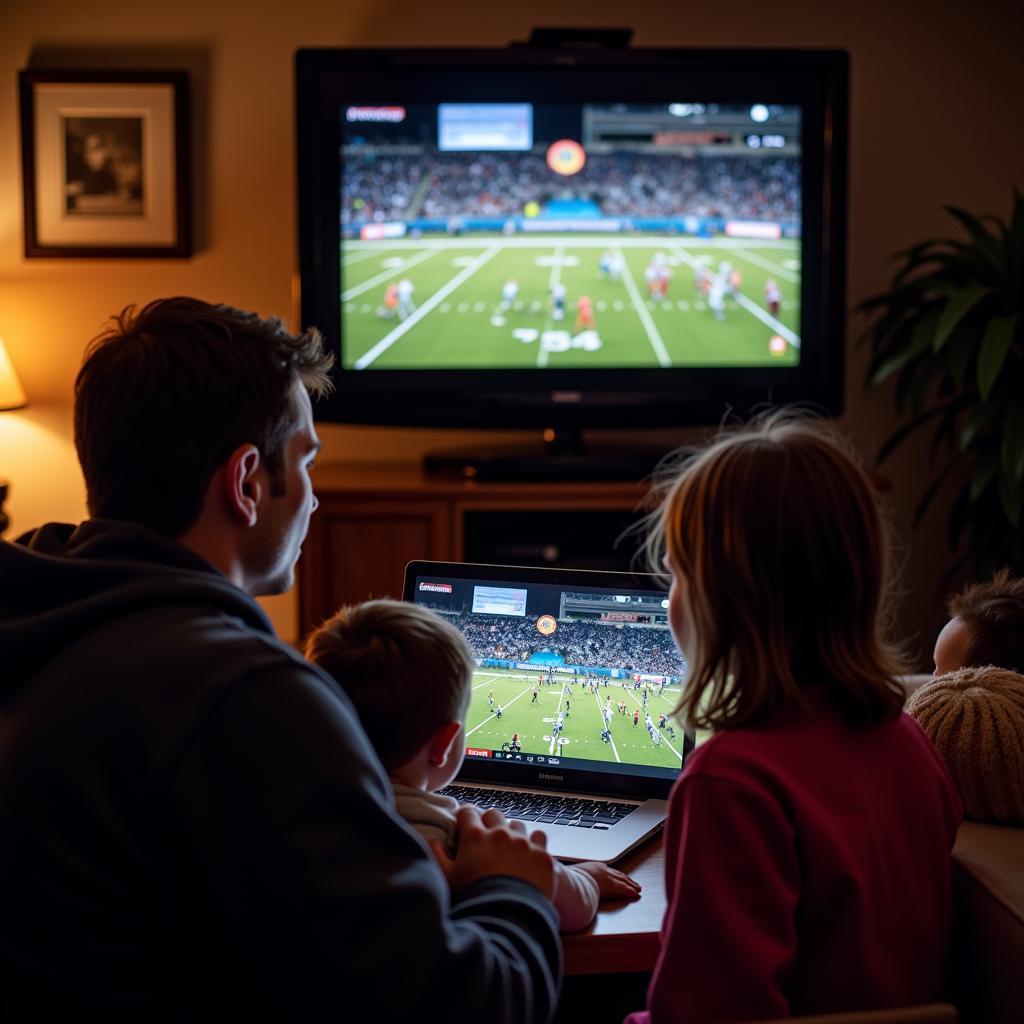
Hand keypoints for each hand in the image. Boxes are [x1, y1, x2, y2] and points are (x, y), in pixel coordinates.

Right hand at [433, 805, 554, 900]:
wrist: (507, 918)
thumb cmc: (474, 899)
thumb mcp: (448, 879)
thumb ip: (438, 857)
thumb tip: (433, 842)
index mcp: (475, 837)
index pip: (468, 812)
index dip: (466, 818)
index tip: (466, 826)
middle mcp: (500, 834)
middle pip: (493, 815)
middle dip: (489, 823)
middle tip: (487, 841)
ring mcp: (523, 843)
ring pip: (517, 825)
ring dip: (513, 834)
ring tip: (510, 851)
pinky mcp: (542, 854)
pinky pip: (540, 838)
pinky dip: (535, 845)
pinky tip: (531, 856)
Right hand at [574, 861, 641, 900]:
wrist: (570, 879)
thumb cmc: (569, 879)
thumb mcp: (573, 876)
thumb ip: (577, 878)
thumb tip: (573, 882)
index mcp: (593, 866)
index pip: (608, 871)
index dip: (616, 874)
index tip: (620, 877)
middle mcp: (602, 869)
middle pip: (618, 874)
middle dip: (627, 879)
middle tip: (634, 883)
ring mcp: (607, 876)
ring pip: (622, 880)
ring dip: (631, 885)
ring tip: (637, 889)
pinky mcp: (610, 885)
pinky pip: (622, 888)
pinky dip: (629, 890)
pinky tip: (635, 893)